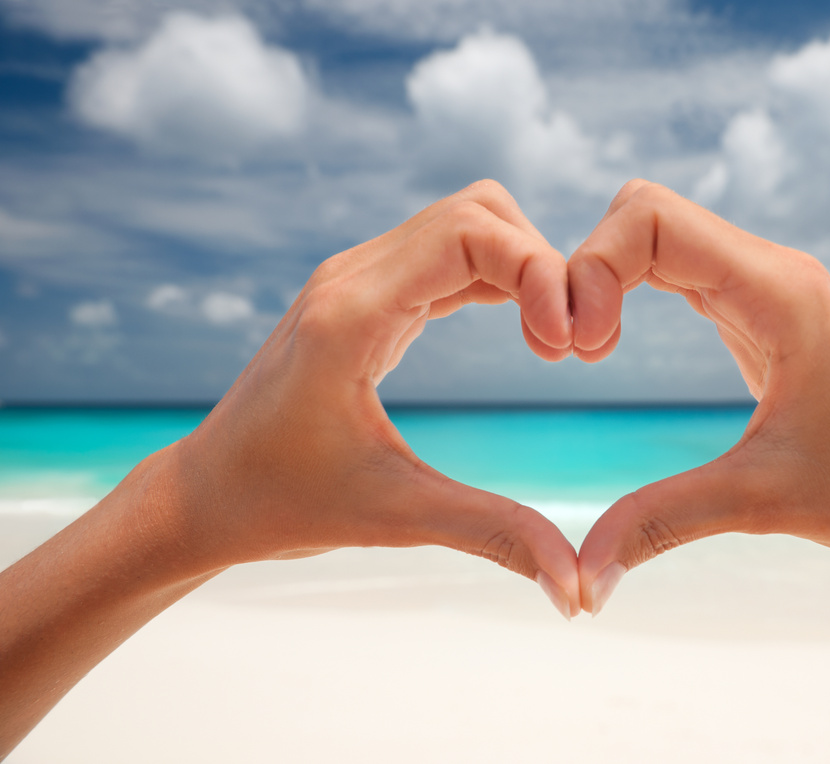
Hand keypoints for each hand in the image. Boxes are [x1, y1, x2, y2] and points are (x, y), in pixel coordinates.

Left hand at [136, 180, 581, 614]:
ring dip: (523, 267)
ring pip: (465, 223)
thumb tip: (578, 587)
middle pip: (477, 212)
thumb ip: (495, 536)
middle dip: (542, 263)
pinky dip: (498, 278)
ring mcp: (356, 279)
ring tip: (555, 342)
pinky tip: (525, 331)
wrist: (207, 495)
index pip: (469, 233)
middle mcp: (352, 277)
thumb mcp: (396, 517)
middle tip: (571, 344)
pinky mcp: (365, 295)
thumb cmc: (283, 506)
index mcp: (352, 313)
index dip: (540, 272)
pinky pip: (447, 255)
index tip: (568, 347)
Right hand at [568, 179, 829, 608]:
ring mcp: (768, 291)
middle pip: (647, 212)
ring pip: (662, 237)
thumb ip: (661, 525)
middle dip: (588, 264)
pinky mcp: (764, 318)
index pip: (653, 218)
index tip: (580, 352)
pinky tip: (613, 347)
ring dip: (606, 279)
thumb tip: (578, 583)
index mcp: (778, 291)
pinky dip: (631, 294)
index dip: (592, 266)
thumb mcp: (762, 502)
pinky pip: (681, 272)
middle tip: (574, 352)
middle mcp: (772, 274)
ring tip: (587, 352)